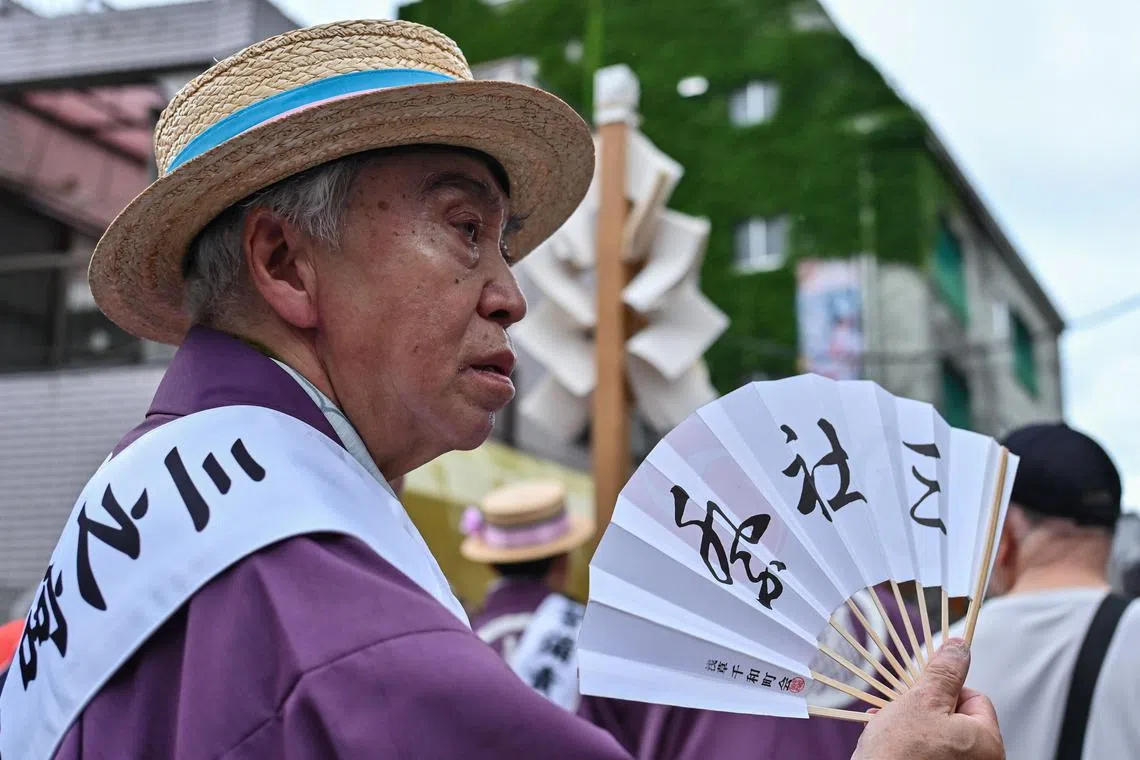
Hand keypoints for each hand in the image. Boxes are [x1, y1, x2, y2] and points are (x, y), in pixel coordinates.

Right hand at [851, 639, 1003, 759]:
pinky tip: (889, 744)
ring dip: (913, 727)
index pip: (975, 698)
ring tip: (889, 727)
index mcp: (987, 743)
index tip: (924, 691)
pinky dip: (911, 748)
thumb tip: (960, 648)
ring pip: (939, 738)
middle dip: (925, 709)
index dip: (945, 689)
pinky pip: (930, 756)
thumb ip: (944, 672)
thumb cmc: (899, 755)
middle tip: (903, 710)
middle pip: (956, 719)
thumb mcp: (922, 700)